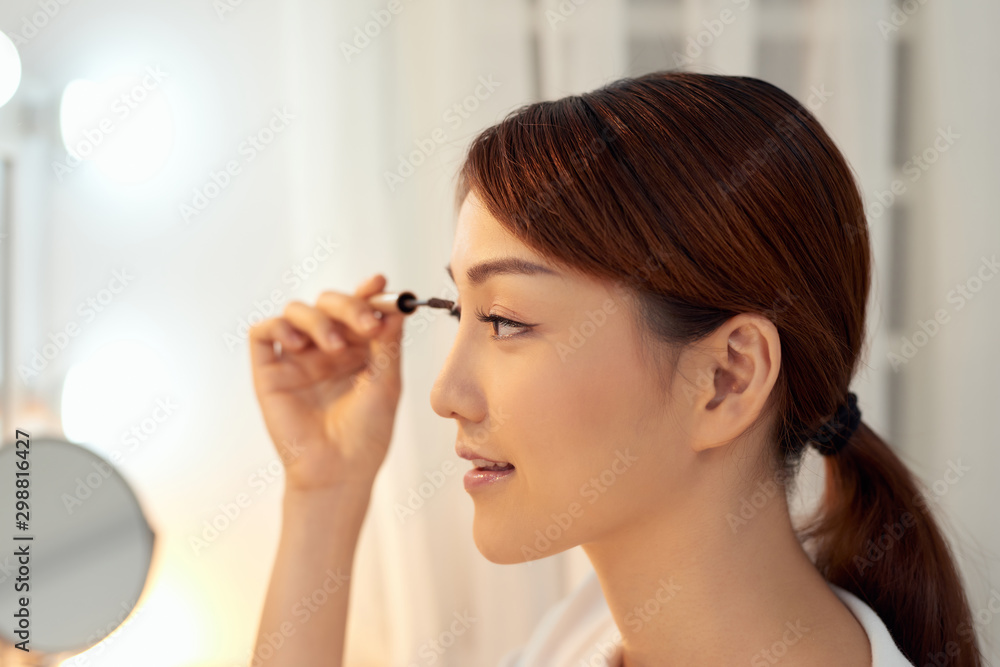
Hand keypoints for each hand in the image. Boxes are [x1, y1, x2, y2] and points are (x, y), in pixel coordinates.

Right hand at [248, 274, 404, 491]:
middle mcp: (327, 348)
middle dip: (349, 305)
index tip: (380, 284)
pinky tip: (298, 344)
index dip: (368, 292)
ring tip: (336, 347)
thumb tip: (394, 307)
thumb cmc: (366, 434)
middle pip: (329, 302)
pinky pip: (264, 332)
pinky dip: (279, 327)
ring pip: (298, 310)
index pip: (360, 308)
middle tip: (366, 324)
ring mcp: (297, 357)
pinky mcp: (270, 370)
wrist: (338, 471)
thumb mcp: (386, 383)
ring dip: (320, 319)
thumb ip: (387, 344)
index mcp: (359, 349)